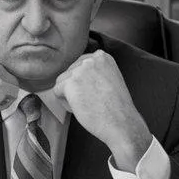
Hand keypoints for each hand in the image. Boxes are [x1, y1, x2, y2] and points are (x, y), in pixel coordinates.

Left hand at [54, 52, 151, 170]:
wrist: (121, 122)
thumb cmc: (116, 107)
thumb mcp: (109, 78)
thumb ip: (94, 71)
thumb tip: (75, 74)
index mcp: (102, 56)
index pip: (79, 65)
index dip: (84, 83)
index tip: (96, 92)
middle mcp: (90, 59)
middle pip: (69, 73)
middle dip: (76, 88)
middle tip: (93, 100)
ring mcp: (80, 70)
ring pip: (61, 82)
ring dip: (70, 95)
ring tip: (88, 104)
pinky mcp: (70, 83)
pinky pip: (56, 92)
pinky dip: (65, 103)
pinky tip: (81, 108)